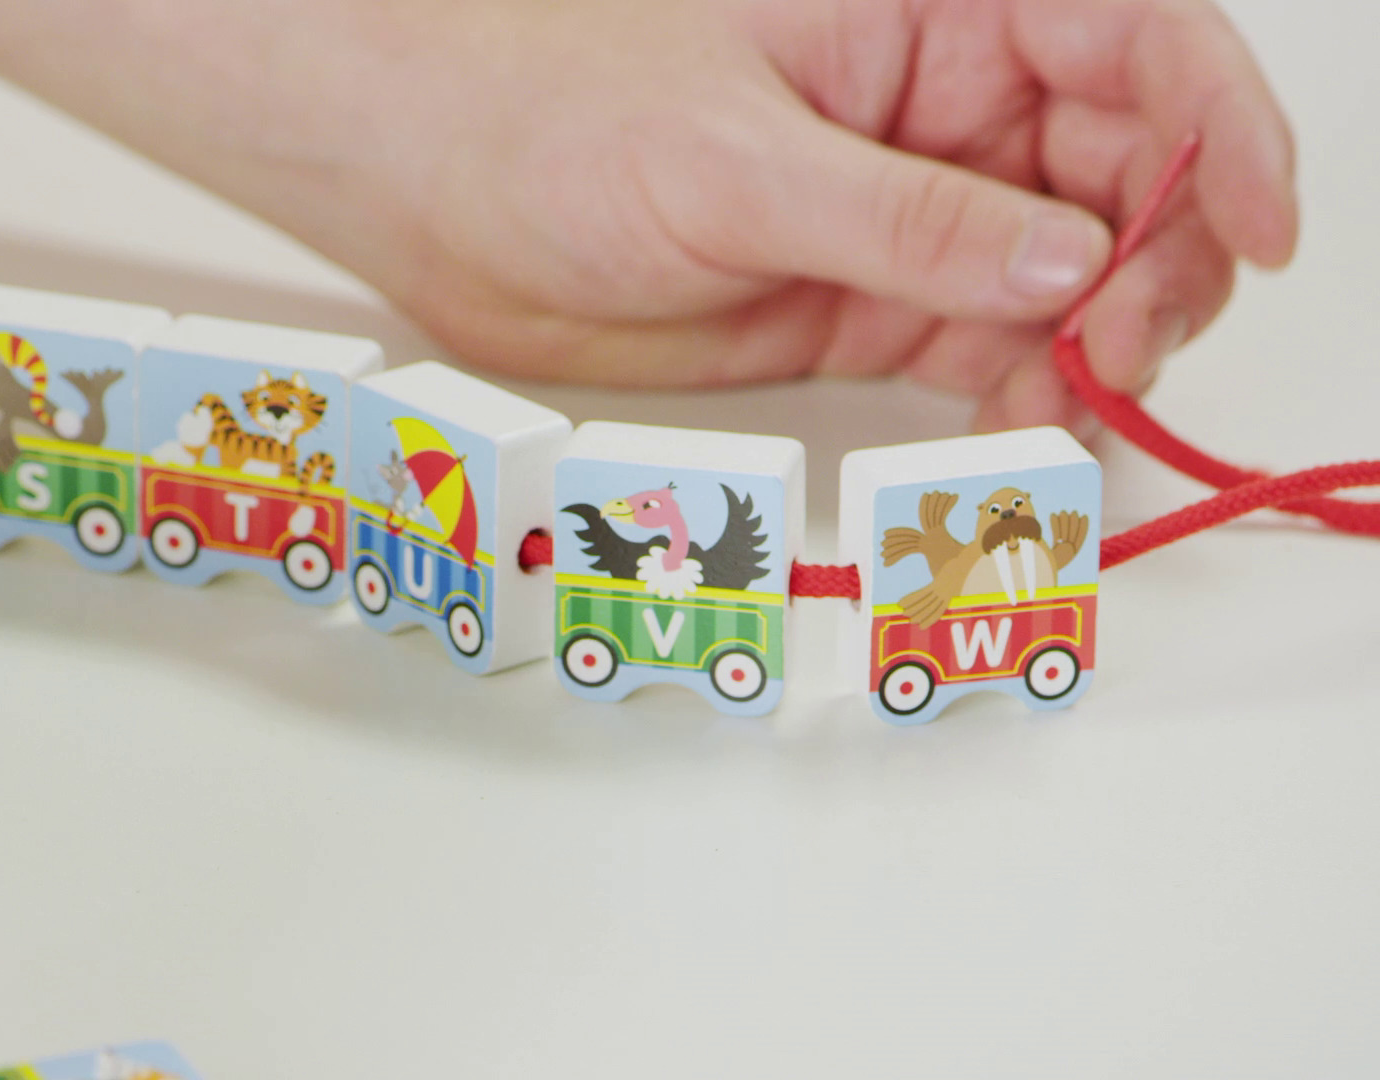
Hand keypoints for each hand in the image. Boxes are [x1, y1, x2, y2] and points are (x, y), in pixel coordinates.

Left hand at [0, 0, 1295, 432]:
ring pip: (1065, 280)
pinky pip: (982, 350)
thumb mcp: (734, 161)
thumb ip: (906, 219)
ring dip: (1095, 352)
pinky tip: (1014, 439)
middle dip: (1156, 267)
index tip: (1258, 222)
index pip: (1134, 46)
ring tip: (1069, 421)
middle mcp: (940, 111)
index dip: (1223, 126)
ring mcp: (908, 214)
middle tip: (1120, 359)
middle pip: (1126, 177)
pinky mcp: (862, 303)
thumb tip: (1071, 259)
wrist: (428, 185)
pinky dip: (1017, 398)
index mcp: (932, 16)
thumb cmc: (546, 115)